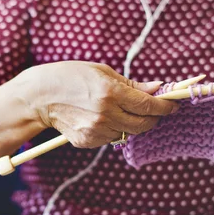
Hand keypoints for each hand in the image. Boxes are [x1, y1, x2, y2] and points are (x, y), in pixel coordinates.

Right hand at [27, 61, 178, 147]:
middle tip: (154, 109)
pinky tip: (101, 117)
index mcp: (111, 93)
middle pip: (144, 124)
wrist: (39, 97)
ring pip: (128, 132)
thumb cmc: (71, 77)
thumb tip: (157, 88)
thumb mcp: (103, 72)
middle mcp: (105, 114)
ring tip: (119, 109)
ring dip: (132, 122)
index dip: (165, 106)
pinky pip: (111, 138)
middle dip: (154, 117)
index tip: (174, 104)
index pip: (149, 105)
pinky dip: (114, 129)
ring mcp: (96, 131)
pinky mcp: (87, 142)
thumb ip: (132, 84)